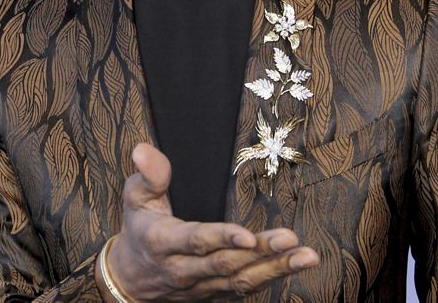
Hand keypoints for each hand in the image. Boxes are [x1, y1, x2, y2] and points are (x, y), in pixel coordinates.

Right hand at [102, 143, 318, 300]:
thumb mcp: (135, 198)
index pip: (196, 242)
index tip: (248, 236)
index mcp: (163, 242)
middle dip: (261, 253)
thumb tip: (143, 149)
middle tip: (291, 239)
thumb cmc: (139, 228)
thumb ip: (148, 175)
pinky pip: (245, 289)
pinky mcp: (215, 294)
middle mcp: (183, 270)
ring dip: (276, 269)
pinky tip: (296, 265)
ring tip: (306, 256)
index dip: (222, 240)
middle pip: (226, 264)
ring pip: (241, 280)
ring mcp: (201, 286)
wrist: (130, 279)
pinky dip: (273, 278)